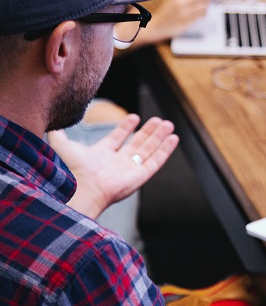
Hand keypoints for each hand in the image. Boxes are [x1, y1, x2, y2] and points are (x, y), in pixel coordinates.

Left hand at [48, 115, 178, 218]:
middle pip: (137, 144)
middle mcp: (116, 163)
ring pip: (148, 151)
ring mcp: (129, 170)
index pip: (117, 139)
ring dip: (159, 137)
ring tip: (168, 124)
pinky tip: (173, 138)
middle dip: (148, 132)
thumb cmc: (70, 170)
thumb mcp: (63, 145)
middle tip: (158, 120)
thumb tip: (52, 121)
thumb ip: (59, 133)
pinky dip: (166, 150)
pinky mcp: (140, 177)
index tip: (134, 117)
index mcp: (100, 156)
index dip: (125, 128)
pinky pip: (156, 161)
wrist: (80, 188)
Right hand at [116, 0, 209, 49]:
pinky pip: (201, 15)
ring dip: (206, 7)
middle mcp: (181, 2)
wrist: (156, 26)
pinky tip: (201, 15)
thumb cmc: (166, 14)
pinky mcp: (187, 21)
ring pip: (203, 6)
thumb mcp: (172, 0)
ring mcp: (185, 12)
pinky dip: (204, 14)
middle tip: (207, 0)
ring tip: (204, 9)